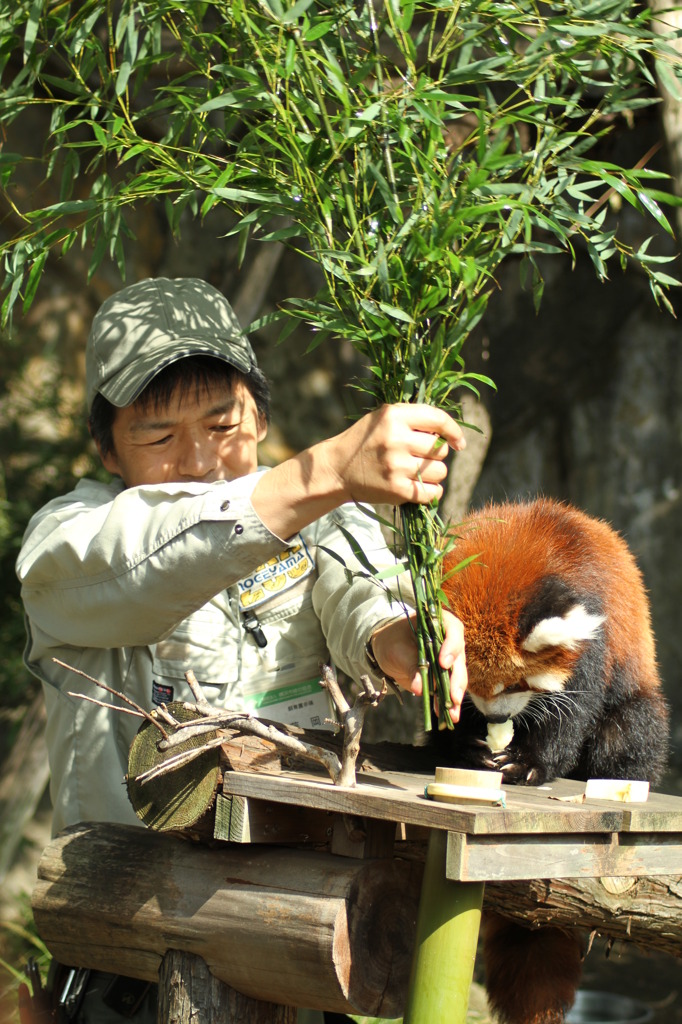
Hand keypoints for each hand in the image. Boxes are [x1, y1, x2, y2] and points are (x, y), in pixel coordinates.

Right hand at [252, 402, 464, 541]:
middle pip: (440, 449)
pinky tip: (422, 488)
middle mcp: (396, 439)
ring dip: (434, 474)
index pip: (438, 419)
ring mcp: (396, 466)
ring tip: (417, 473)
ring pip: (440, 471)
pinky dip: (432, 492)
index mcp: (393, 416)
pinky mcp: (396, 489)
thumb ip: (413, 419)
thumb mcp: (382, 418)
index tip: (458, 443)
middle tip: (419, 458)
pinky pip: (432, 492)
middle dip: (435, 455)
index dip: (454, 431)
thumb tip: (449, 434)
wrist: (337, 468)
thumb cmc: (365, 441)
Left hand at [369, 608, 466, 722]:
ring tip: (453, 714)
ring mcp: (449, 659)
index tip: (443, 664)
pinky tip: (449, 717)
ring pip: (457, 677)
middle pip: (458, 658)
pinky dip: (448, 703)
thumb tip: (419, 688)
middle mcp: (449, 640)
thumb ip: (410, 665)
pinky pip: (449, 689)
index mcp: (439, 623)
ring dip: (455, 696)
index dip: (451, 647)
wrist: (387, 651)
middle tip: (453, 696)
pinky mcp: (444, 676)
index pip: (453, 630)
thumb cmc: (391, 641)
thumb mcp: (397, 649)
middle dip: (456, 679)